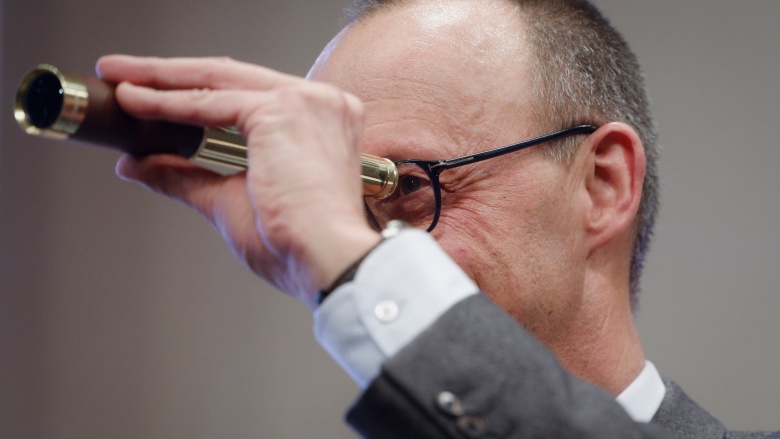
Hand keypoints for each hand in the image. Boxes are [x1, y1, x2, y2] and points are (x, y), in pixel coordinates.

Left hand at [96, 55, 380, 309]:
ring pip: (218, 80)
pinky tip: (136, 104)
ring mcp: (305, 102)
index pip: (251, 94)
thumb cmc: (298, 244)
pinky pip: (211, 102)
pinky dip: (168, 104)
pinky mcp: (282, 111)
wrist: (327, 261)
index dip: (199, 92)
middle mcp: (321, 104)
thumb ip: (186, 175)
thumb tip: (138, 163)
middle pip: (233, 77)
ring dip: (162, 81)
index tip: (159, 95)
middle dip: (170, 76)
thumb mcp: (230, 201)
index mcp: (323, 122)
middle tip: (125, 77)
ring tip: (121, 83)